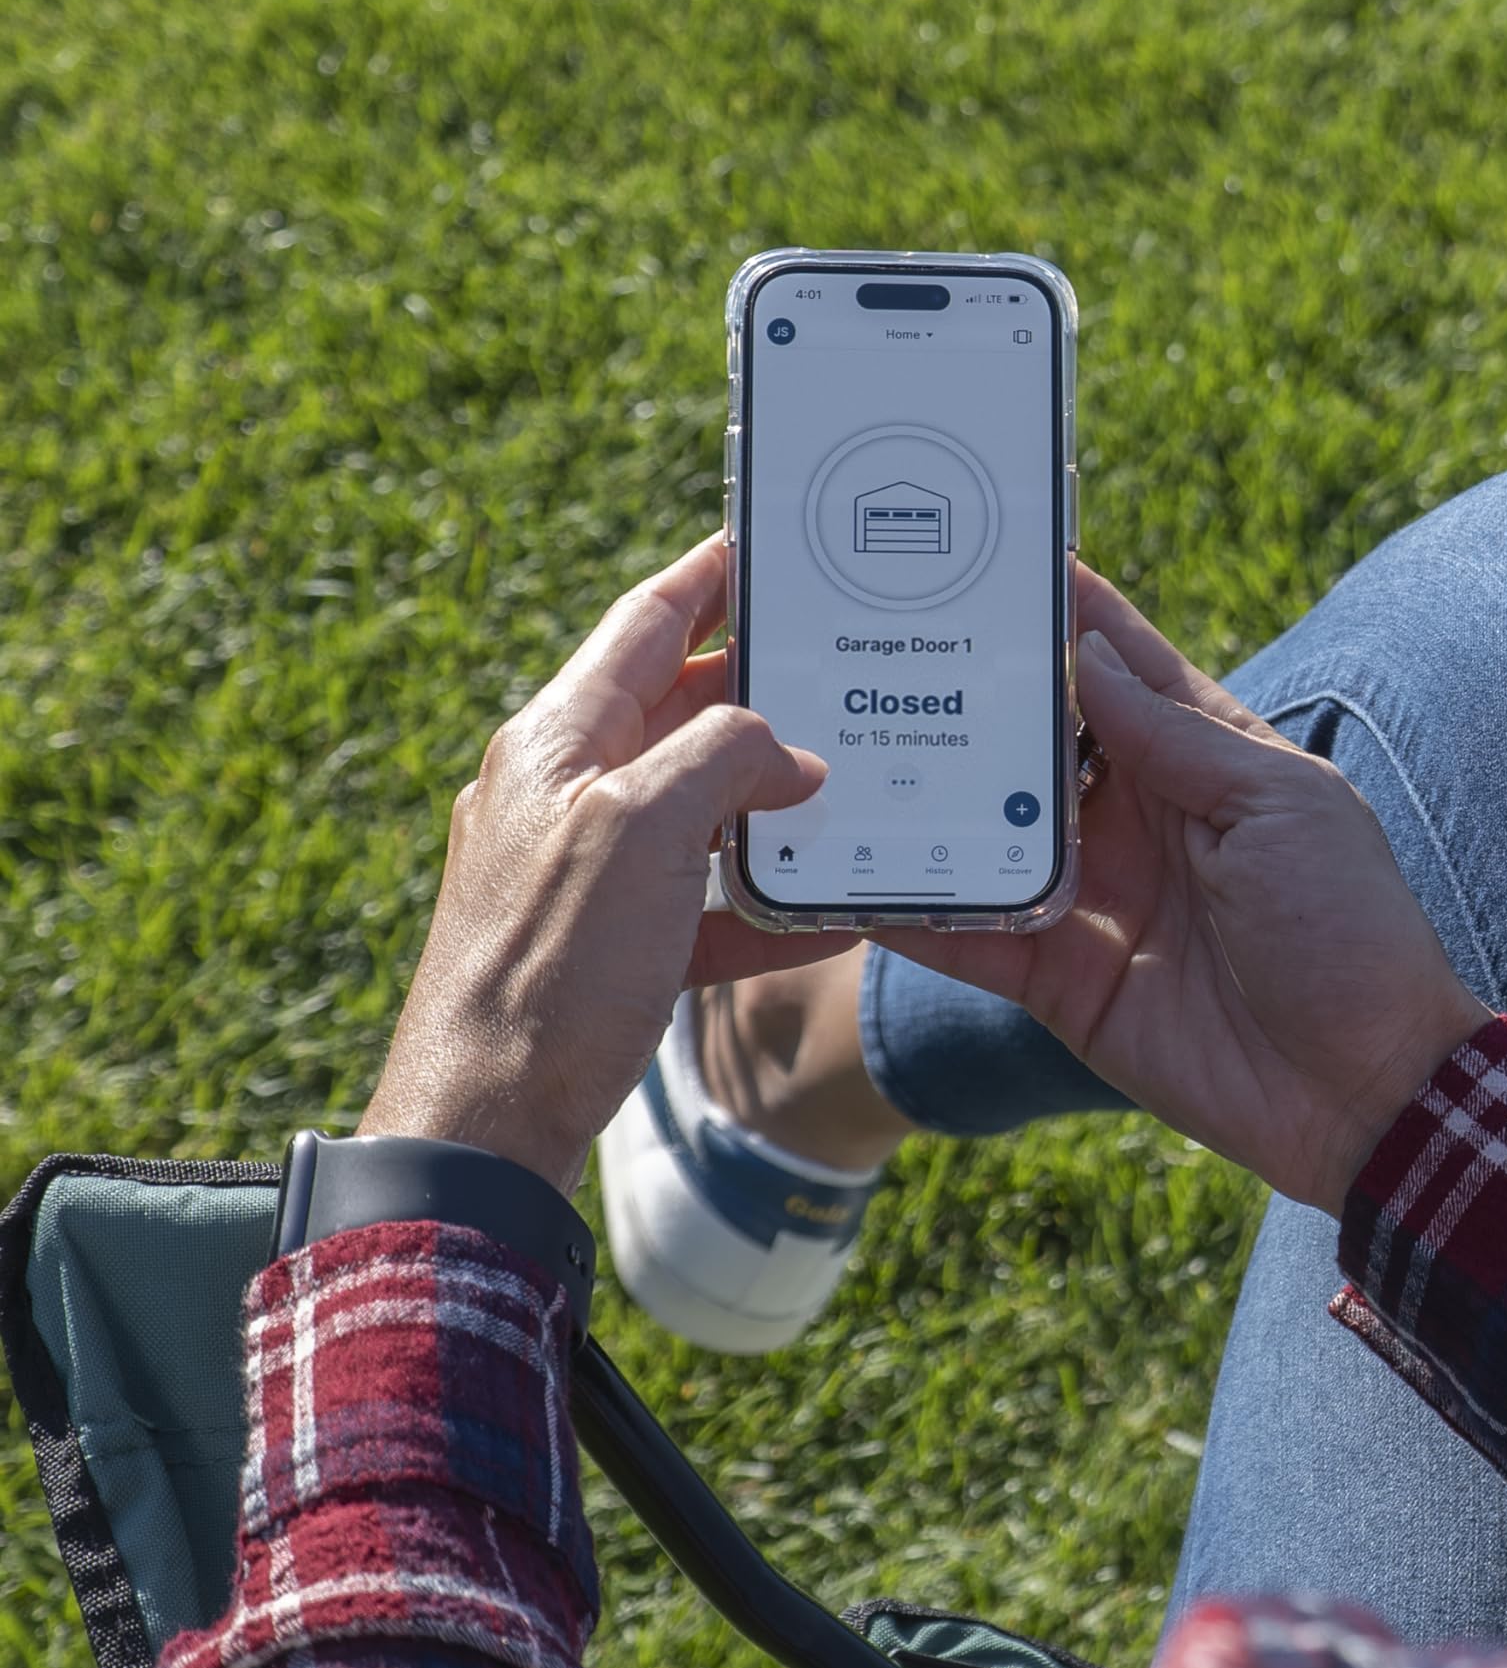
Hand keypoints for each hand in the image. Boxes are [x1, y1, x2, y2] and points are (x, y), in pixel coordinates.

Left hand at [363, 534, 854, 1191]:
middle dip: (764, 691)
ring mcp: (584, 872)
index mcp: (559, 740)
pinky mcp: (609, 949)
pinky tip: (837, 914)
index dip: (711, 577)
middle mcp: (565, 792)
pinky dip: (766, 904)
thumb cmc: (550, 966)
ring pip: (697, 810)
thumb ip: (722, 761)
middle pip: (678, 713)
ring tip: (859, 781)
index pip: (644, 623)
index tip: (770, 545)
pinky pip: (702, 907)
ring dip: (774, 800)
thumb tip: (790, 755)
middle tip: (846, 667)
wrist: (486, 1122)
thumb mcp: (642, 831)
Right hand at [872, 567, 1490, 1208]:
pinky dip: (909, 908)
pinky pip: (967, 934)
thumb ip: (1177, 736)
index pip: (1118, 665)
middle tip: (871, 633)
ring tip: (828, 737)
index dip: (1062, 609)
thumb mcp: (1279, 807)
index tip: (991, 546)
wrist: (1360, 1091)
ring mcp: (1091, 896)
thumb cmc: (1348, 928)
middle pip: (1032, 739)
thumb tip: (1086, 656)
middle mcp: (1136, 816)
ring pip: (983, 829)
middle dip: (965, 690)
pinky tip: (839, 872)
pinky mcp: (1058, 979)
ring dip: (919, 793)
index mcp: (1203, 759)